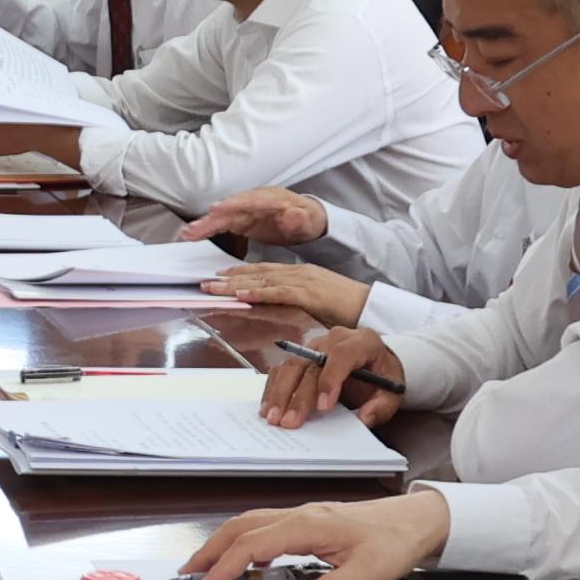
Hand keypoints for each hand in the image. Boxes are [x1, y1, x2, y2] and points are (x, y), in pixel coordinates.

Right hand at [172, 485, 450, 579]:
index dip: (225, 567)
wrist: (418, 519)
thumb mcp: (370, 572)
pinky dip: (245, 542)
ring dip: (224, 542)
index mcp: (308, 526)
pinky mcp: (311, 522)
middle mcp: (300, 516)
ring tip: (205, 566)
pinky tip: (246, 561)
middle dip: (210, 549)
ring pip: (251, 523)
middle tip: (187, 574)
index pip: (253, 545)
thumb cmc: (395, 541)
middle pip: (241, 527)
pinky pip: (266, 527)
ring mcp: (304, 517)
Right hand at [183, 189, 328, 248]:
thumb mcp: (308, 220)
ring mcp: (246, 209)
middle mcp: (255, 201)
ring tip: (188, 233)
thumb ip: (299, 218)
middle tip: (196, 226)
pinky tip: (192, 235)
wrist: (305, 221)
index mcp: (272, 198)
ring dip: (205, 224)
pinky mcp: (240, 219)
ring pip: (223, 216)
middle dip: (213, 217)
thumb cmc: (307, 220)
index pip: (251, 200)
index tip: (218, 209)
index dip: (234, 204)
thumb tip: (293, 214)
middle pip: (231, 208)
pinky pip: (221, 224)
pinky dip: (207, 229)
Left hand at [210, 258, 364, 329]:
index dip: (241, 273)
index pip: (266, 270)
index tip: (221, 276)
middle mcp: (300, 272)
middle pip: (259, 273)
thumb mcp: (317, 303)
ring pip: (263, 281)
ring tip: (214, 288)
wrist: (372, 306)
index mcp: (302, 273)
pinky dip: (258, 293)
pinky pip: (279, 292)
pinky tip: (241, 295)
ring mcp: (305, 280)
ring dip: (235, 284)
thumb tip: (278, 308)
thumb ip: (297, 302)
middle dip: (230, 277)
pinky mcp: (310, 293)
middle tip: (207, 282)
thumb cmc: (348, 308)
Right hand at [258, 328, 405, 429]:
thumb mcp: (393, 393)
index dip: (330, 380)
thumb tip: (363, 418)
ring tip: (273, 417)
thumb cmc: (383, 377)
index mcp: (363, 342)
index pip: (342, 355)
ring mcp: (315, 345)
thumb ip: (381, 407)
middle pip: (311, 363)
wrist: (377, 362)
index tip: (323, 407)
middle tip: (290, 422)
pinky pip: (283, 368)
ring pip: (292, 364)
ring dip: (280, 393)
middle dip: (299, 396)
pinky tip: (269, 407)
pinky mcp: (302, 354)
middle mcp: (335, 338)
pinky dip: (274, 388)